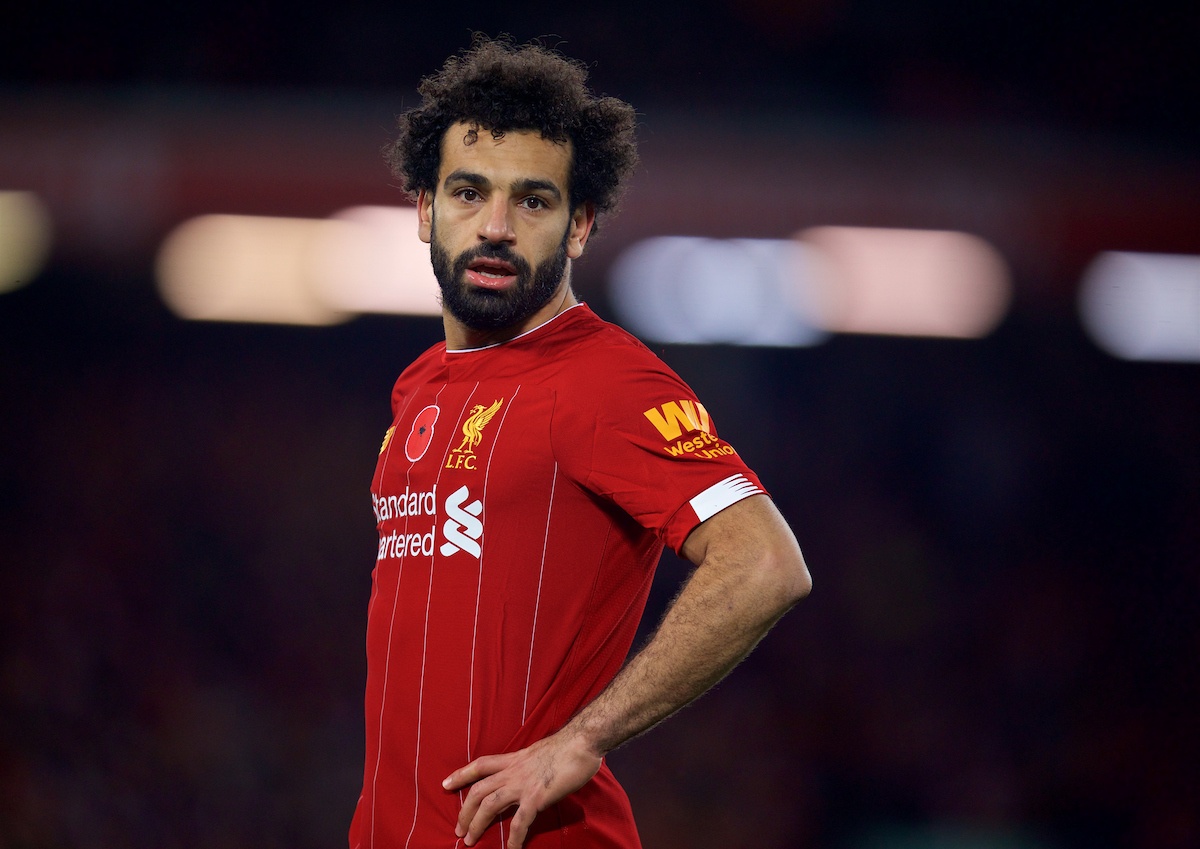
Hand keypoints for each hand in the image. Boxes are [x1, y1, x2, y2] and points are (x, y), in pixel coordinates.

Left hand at [442, 729, 601, 848]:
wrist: (582, 742)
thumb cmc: (567, 746)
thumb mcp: (539, 753)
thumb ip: (529, 765)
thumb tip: (529, 773)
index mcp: (514, 759)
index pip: (480, 765)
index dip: (461, 774)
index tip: (445, 784)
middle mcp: (514, 771)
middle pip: (478, 790)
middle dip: (464, 811)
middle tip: (458, 829)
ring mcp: (523, 784)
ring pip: (489, 805)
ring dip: (477, 824)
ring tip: (470, 841)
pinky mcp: (537, 796)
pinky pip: (520, 821)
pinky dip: (514, 838)